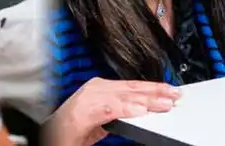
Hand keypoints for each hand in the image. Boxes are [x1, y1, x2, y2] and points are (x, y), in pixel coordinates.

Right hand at [47, 78, 179, 145]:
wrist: (49, 139)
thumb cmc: (73, 131)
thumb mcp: (102, 120)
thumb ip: (119, 112)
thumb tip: (143, 110)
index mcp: (100, 88)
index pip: (132, 86)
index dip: (153, 88)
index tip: (171, 91)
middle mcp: (94, 89)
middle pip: (130, 88)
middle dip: (154, 92)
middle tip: (175, 95)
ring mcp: (87, 99)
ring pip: (122, 96)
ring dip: (144, 100)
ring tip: (163, 103)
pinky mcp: (82, 113)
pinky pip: (107, 109)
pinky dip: (124, 109)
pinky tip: (138, 110)